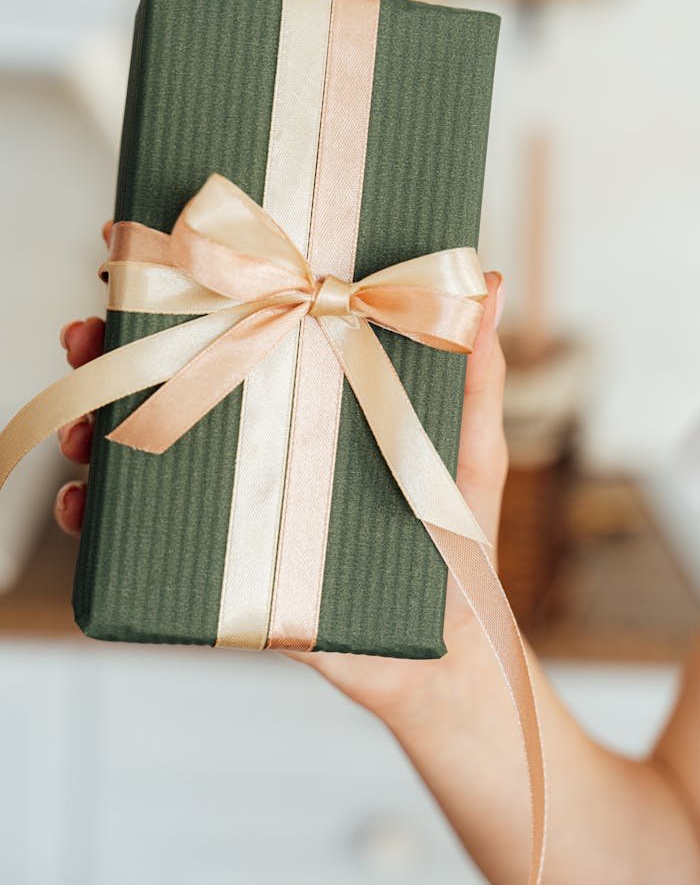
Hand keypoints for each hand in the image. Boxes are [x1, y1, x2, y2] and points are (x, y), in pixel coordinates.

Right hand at [54, 222, 506, 728]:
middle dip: (119, 347)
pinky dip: (99, 517)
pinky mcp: (222, 566)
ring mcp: (239, 502)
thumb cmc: (461, 542)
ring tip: (82, 423)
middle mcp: (265, 445)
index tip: (145, 255)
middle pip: (181, 380)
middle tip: (87, 328)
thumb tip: (486, 279)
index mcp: (312, 405)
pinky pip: (144, 536)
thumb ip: (476, 370)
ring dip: (96, 424)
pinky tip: (83, 504)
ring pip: (148, 448)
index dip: (191, 294)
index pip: (243, 332)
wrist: (445, 656)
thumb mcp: (471, 444)